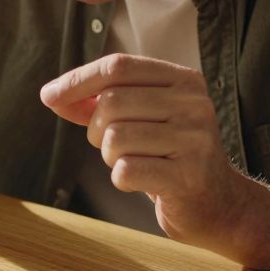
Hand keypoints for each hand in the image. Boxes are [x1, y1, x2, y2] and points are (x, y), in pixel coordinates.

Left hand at [40, 54, 245, 252]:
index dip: (78, 80)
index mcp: (183, 80)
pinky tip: (142, 181)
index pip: (118, 66)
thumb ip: (99, 103)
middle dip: (96, 129)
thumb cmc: (170, 157)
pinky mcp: (187, 176)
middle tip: (113, 146)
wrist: (220, 204)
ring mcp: (194, 139)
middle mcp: (193, 103)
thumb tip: (52, 94)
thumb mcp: (142, 119)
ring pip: (115, 137)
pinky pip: (125, 170)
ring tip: (132, 162)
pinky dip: (121, 179)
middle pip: (111, 101)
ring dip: (109, 156)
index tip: (49, 95)